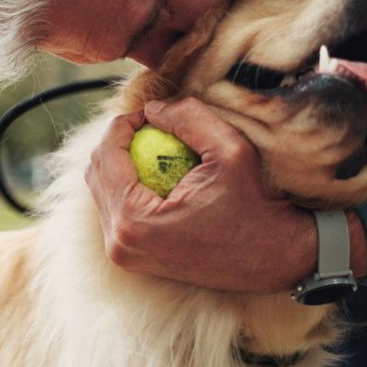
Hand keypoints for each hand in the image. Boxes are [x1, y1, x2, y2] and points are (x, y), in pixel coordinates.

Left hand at [85, 98, 366, 293]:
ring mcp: (123, 254)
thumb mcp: (229, 150)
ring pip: (102, 191)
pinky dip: (129, 186)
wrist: (270, 257)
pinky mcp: (131, 258)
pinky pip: (115, 210)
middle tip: (148, 125)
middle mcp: (119, 242)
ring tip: (154, 146)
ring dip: (121, 163)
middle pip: (96, 173)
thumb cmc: (253, 205)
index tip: (148, 113)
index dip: (123, 124)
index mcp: (133, 220)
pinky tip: (156, 172)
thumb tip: (152, 108)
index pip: (106, 155)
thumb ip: (188, 118)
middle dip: (117, 141)